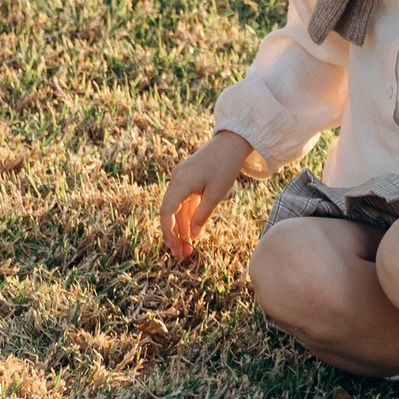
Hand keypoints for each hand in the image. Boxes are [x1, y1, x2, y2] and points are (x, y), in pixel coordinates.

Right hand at [160, 131, 252, 259]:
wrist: (231, 143)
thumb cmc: (226, 166)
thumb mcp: (216, 193)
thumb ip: (202, 214)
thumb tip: (192, 235)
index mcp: (181, 182)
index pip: (166, 211)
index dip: (169, 232)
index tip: (175, 248)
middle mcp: (176, 179)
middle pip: (169, 211)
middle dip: (174, 234)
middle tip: (182, 255)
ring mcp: (181, 178)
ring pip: (176, 208)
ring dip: (181, 227)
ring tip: (188, 248)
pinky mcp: (187, 178)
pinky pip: (183, 201)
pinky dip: (186, 216)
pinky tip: (192, 232)